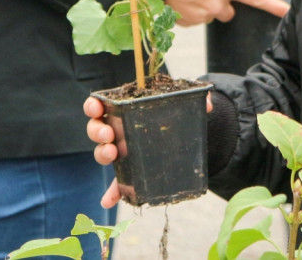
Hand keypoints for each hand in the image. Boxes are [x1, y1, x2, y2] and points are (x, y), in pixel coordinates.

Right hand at [85, 93, 214, 208]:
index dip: (93, 106)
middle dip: (98, 131)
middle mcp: (118, 130)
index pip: (100, 106)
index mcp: (124, 110)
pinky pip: (117, 183)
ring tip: (113, 154)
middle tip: (109, 134)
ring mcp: (122, 151)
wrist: (183, 134)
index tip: (97, 107)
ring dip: (102, 154)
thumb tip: (208, 102)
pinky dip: (111, 193)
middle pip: (97, 130)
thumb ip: (192, 100)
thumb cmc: (173, 115)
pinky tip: (108, 201)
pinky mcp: (131, 171)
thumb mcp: (181, 105)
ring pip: (103, 152)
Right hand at [166, 0, 289, 24]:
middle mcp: (215, 5)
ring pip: (210, 13)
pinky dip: (191, 9)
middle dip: (223, 3)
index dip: (274, 6)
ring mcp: (200, 16)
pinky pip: (195, 17)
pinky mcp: (187, 23)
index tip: (287, 12)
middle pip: (229, 11)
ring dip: (205, 5)